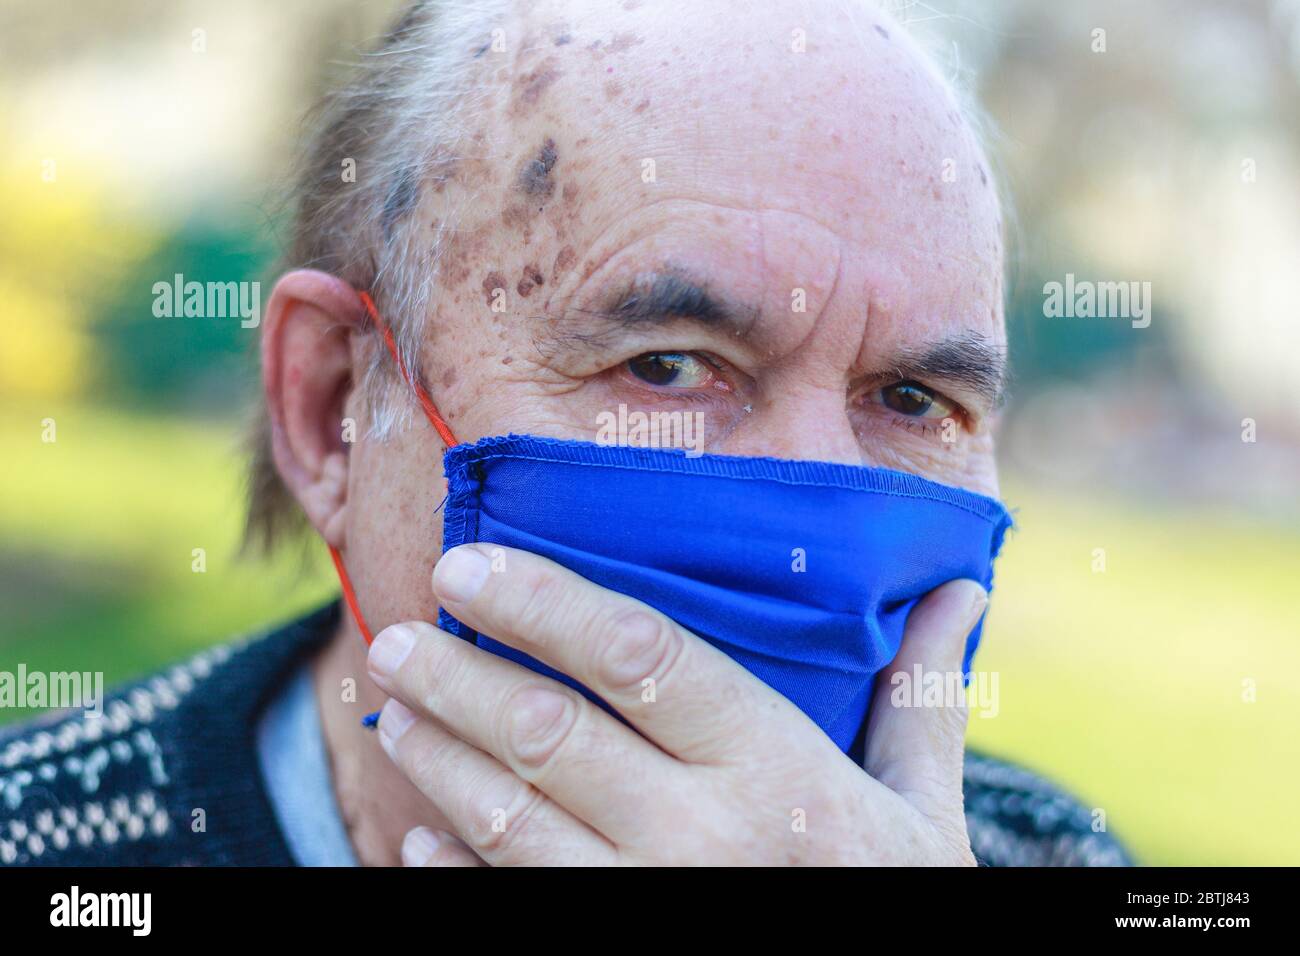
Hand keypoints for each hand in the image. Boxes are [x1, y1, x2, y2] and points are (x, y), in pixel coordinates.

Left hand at [366, 543, 988, 865]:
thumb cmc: (893, 895)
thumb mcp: (924, 806)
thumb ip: (922, 694)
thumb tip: (963, 587)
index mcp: (777, 771)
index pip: (640, 658)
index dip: (545, 604)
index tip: (473, 567)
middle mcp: (702, 836)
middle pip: (550, 733)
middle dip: (460, 675)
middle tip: (399, 633)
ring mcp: (646, 903)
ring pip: (510, 817)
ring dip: (439, 755)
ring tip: (397, 703)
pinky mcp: (609, 948)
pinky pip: (509, 902)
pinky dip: (453, 864)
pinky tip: (418, 828)